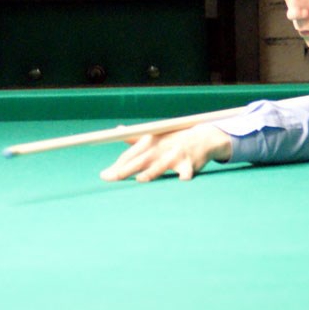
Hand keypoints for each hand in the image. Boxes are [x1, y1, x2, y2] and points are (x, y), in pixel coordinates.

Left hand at [100, 123, 232, 181]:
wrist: (203, 137)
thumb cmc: (174, 139)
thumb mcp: (156, 135)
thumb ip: (135, 137)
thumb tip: (117, 129)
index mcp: (151, 142)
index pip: (131, 154)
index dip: (117, 165)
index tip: (104, 175)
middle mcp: (161, 148)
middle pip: (141, 160)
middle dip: (126, 169)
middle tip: (112, 177)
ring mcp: (176, 156)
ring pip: (161, 166)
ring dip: (152, 172)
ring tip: (141, 179)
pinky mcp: (190, 165)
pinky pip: (186, 172)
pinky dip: (185, 176)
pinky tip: (182, 180)